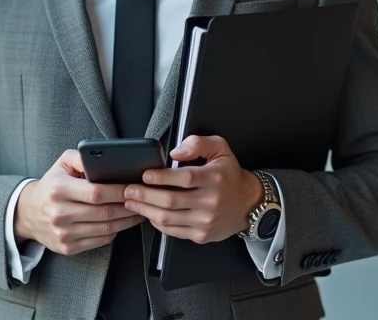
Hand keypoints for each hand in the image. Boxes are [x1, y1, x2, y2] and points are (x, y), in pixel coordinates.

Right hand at [14, 149, 144, 254]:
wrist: (28, 213)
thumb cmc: (52, 185)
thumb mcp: (62, 163)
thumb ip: (82, 157)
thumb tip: (105, 158)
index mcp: (59, 189)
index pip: (96, 192)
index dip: (119, 191)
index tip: (134, 187)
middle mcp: (60, 213)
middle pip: (104, 212)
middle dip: (128, 206)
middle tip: (142, 200)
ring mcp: (63, 233)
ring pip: (105, 229)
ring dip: (126, 221)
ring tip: (138, 211)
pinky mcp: (67, 247)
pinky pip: (99, 241)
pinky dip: (115, 232)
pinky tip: (122, 223)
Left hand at [123, 135, 263, 243]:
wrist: (247, 203)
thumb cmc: (229, 175)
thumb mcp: (220, 149)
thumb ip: (198, 143)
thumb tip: (175, 151)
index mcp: (215, 178)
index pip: (185, 178)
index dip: (162, 177)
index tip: (145, 175)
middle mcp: (211, 202)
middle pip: (172, 200)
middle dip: (146, 195)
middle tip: (129, 189)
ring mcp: (206, 221)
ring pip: (169, 218)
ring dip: (146, 210)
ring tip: (132, 202)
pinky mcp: (201, 235)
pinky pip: (173, 231)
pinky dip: (157, 223)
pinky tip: (148, 213)